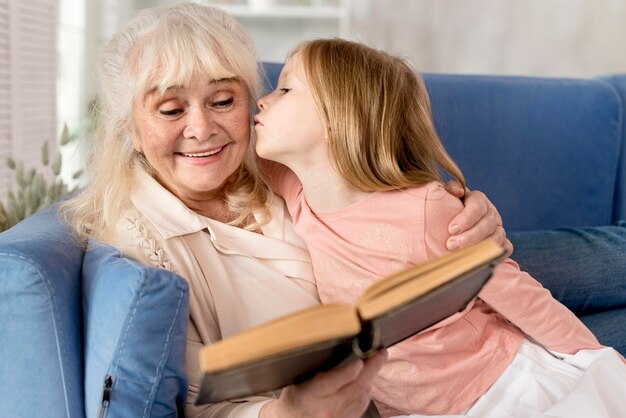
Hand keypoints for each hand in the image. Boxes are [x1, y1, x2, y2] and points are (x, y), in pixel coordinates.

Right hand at [261, 350, 386, 417]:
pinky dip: (366, 389)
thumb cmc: (295, 396)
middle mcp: (325, 408)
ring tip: (375, 361)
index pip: (329, 383)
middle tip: (381, 353)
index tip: (359, 361)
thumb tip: (337, 345)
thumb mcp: (298, 379)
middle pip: (354, 388)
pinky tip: (366, 380)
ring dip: (370, 377)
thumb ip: (314, 367)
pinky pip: (362, 404)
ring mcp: (337, 417)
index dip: (347, 372)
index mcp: (308, 395)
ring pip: (361, 395)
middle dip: (371, 369)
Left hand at [444, 180, 512, 255]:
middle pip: (487, 224)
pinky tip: (482, 259)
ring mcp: (498, 228)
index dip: (466, 218)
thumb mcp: (447, 195)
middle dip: (469, 237)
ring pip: (497, 237)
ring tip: (462, 255)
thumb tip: (457, 191)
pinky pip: (506, 248)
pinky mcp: (502, 241)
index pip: (477, 206)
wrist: (451, 220)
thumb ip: (451, 189)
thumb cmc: (447, 208)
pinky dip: (498, 253)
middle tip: (451, 245)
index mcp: (478, 199)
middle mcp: (491, 213)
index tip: (451, 229)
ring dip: (480, 247)